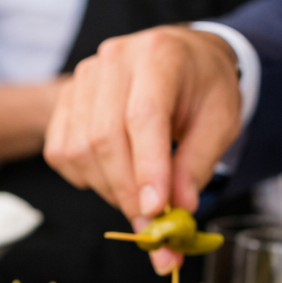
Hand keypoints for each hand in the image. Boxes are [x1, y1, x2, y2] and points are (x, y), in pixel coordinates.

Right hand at [44, 26, 242, 273]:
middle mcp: (115, 59)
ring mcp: (83, 78)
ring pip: (80, 149)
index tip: (155, 210)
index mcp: (160, 56)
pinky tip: (114, 175)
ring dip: (108, 188)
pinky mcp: (64, 99)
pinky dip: (86, 177)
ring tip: (138, 196)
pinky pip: (61, 152)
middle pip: (105, 137)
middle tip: (150, 226)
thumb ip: (198, 165)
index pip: (143, 117)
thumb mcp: (220, 123)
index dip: (147, 169)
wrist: (183, 59)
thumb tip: (178, 210)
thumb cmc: (203, 89)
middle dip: (127, 191)